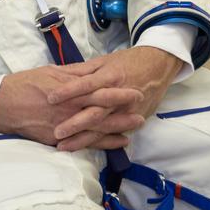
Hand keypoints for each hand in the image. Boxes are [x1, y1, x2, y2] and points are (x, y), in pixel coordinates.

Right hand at [0, 65, 144, 150]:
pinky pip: (84, 143)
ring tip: (135, 128)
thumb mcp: (50, 72)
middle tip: (143, 110)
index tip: (136, 90)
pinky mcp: (57, 140)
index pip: (100, 92)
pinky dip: (102, 143)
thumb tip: (92, 71)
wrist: (1, 104)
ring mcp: (64, 127)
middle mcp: (70, 111)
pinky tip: (116, 142)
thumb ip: (73, 75)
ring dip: (118, 129)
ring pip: (96, 130)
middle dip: (124, 113)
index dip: (120, 93)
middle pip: (103, 113)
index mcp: (69, 92)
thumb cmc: (24, 84)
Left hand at [48, 47, 184, 148]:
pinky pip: (114, 133)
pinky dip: (100, 143)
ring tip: (63, 146)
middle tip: (56, 132)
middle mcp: (118, 95)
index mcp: (110, 76)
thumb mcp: (104, 61)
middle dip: (75, 124)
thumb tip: (56, 72)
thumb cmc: (127, 61)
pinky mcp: (134, 119)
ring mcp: (127, 110)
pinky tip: (84, 148)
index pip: (87, 84)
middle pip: (95, 112)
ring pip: (103, 128)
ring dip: (83, 138)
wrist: (158, 66)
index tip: (50, 98)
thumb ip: (81, 70)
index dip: (69, 91)